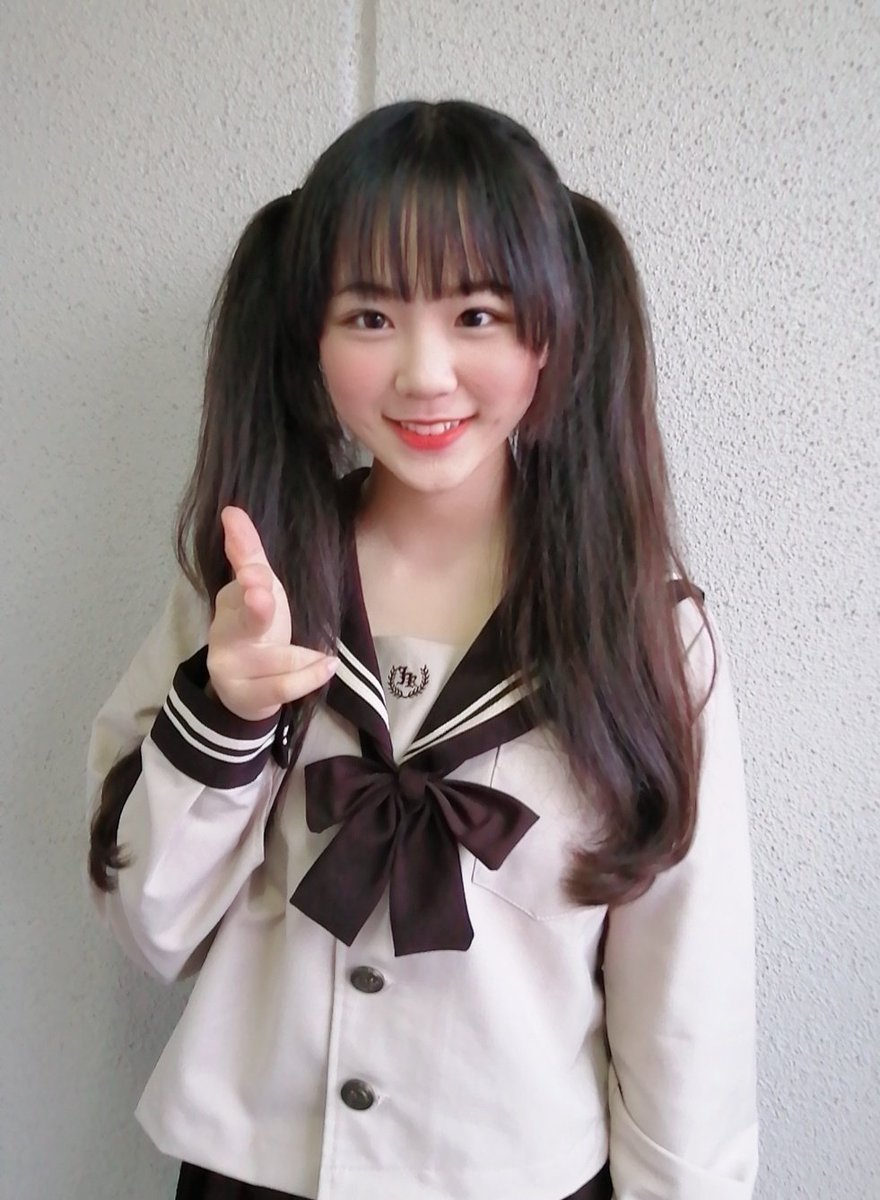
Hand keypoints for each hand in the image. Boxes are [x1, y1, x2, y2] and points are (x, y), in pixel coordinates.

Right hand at [206, 507, 337, 721]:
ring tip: (326, 657)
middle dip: (255, 607)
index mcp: (233, 600)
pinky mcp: (246, 695)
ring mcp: (232, 666)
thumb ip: (248, 554)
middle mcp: (227, 632)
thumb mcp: (258, 591)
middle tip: (261, 593)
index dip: (245, 561)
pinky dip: (308, 677)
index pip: (240, 573)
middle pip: (246, 619)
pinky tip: (327, 667)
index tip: (245, 546)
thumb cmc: (257, 632)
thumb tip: (233, 510)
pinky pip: (283, 686)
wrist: (242, 690)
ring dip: (304, 657)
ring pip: (276, 658)